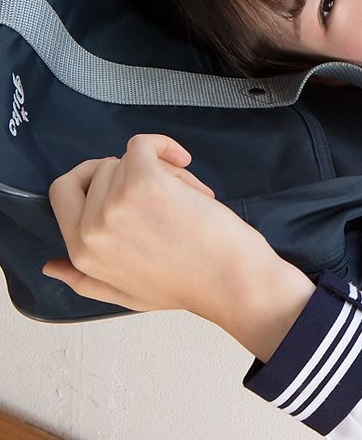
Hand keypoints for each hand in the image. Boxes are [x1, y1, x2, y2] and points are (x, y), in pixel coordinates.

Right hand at [46, 135, 313, 358]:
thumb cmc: (191, 286)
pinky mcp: (144, 184)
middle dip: (132, 175)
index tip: (123, 182)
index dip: (92, 179)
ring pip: (127, 160)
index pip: (62, 193)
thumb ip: (84, 281)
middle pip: (99, 170)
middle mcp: (90, 227)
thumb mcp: (125, 295)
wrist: (232, 283)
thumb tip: (51, 267)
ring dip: (163, 171)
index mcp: (81, 252)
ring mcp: (114, 204)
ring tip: (189, 200)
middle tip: (170, 196)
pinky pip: (141, 145)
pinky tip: (184, 159)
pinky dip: (162, 145)